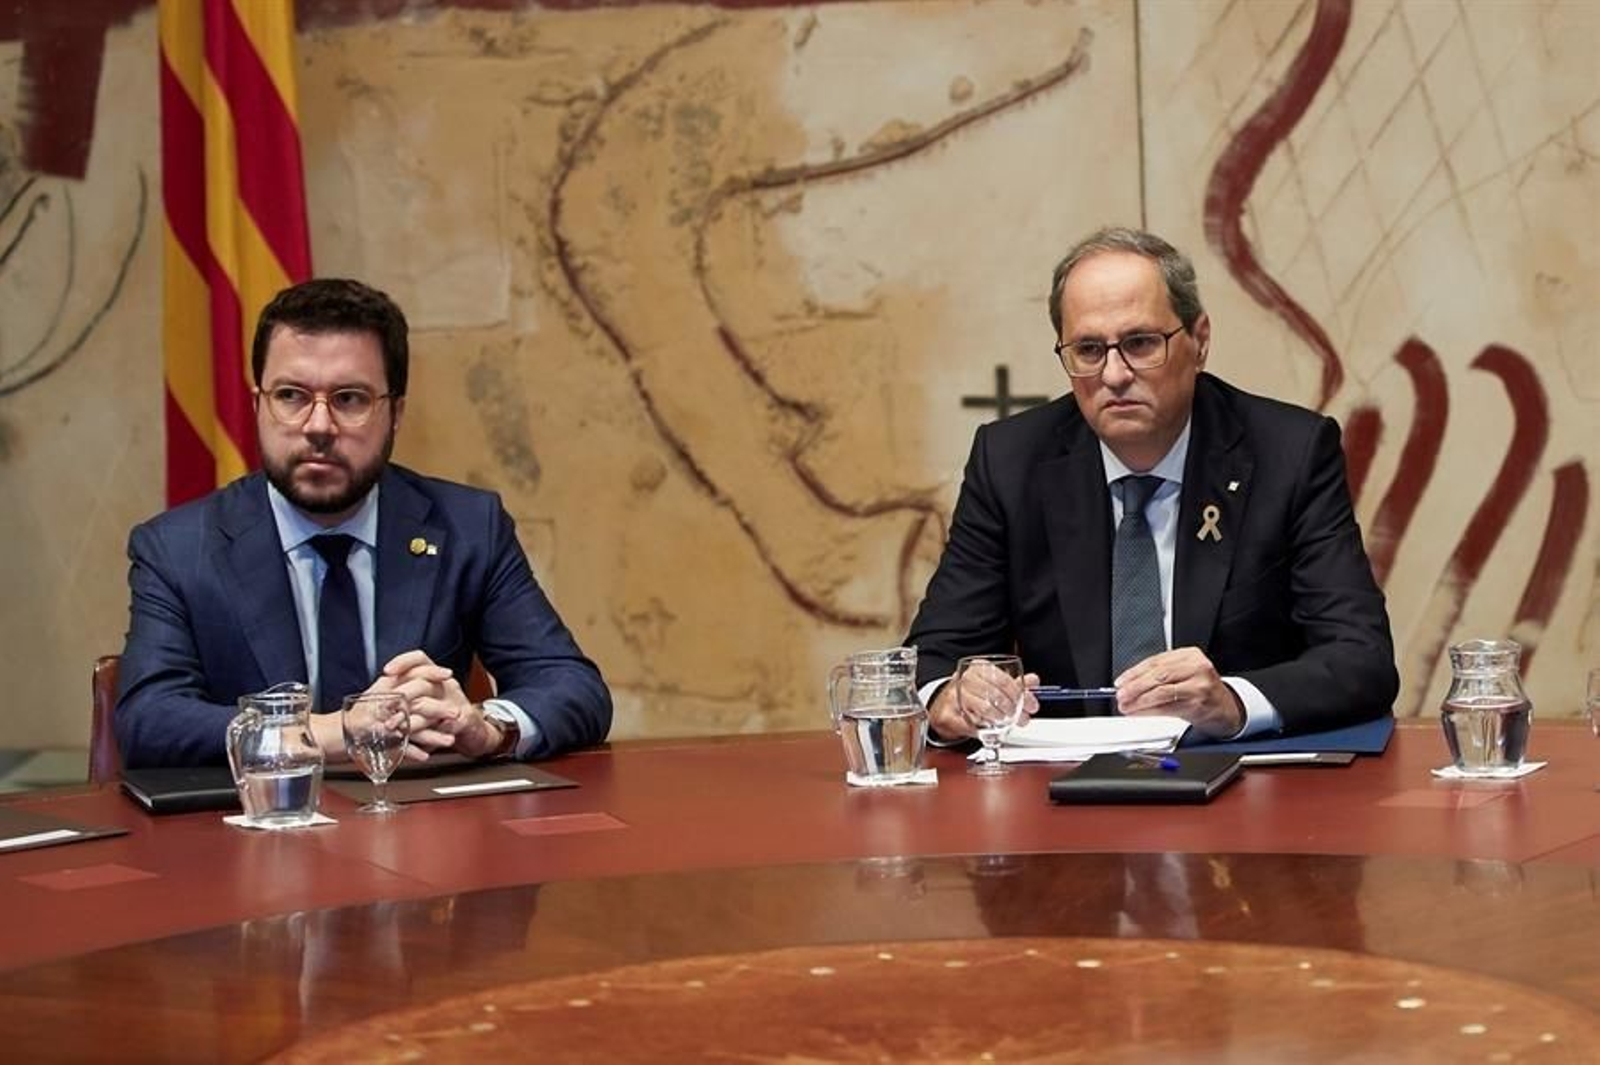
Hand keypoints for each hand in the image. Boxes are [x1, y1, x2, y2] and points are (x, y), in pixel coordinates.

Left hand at [375, 650, 500, 761]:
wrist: (475, 730)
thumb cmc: (446, 714)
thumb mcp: (426, 700)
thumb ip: (406, 693)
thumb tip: (379, 691)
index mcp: (437, 677)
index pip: (420, 659)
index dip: (403, 662)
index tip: (387, 671)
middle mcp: (447, 686)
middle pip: (423, 682)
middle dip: (401, 695)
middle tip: (384, 707)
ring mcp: (457, 703)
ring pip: (430, 707)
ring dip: (409, 719)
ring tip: (392, 725)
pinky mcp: (465, 720)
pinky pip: (445, 726)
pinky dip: (429, 735)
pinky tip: (415, 741)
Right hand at [929, 670, 1040, 739]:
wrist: (945, 705)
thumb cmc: (972, 694)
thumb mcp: (994, 685)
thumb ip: (1015, 684)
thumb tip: (1033, 681)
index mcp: (978, 668)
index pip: (1004, 680)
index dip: (1021, 694)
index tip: (1031, 705)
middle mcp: (965, 680)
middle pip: (996, 695)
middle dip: (1014, 709)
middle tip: (1022, 717)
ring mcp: (954, 697)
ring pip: (986, 709)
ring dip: (1002, 719)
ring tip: (1008, 722)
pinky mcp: (948, 714)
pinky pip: (973, 724)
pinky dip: (986, 728)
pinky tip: (992, 728)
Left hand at [1115, 647, 1242, 737]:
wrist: (1226, 708)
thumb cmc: (1201, 690)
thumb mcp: (1184, 674)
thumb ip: (1160, 675)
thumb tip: (1129, 684)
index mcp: (1190, 654)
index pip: (1156, 661)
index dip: (1134, 672)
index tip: (1121, 682)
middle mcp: (1197, 667)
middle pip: (1158, 675)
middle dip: (1135, 687)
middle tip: (1121, 696)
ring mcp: (1199, 685)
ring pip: (1161, 691)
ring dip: (1139, 701)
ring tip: (1127, 706)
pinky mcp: (1198, 703)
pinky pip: (1168, 707)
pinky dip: (1150, 710)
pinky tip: (1140, 712)